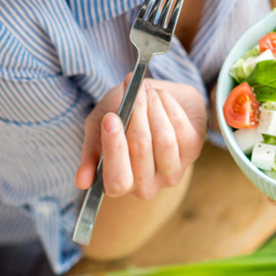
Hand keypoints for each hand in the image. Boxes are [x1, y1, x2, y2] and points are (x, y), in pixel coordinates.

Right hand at [76, 77, 207, 199]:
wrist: (152, 98)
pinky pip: (182, 129)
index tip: (111, 118)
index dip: (114, 149)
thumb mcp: (98, 127)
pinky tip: (161, 95)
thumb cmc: (121, 116)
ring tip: (146, 89)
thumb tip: (81, 182)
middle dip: (137, 116)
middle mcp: (147, 185)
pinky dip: (170, 106)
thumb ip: (91, 150)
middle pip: (141, 152)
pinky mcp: (193, 152)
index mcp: (119, 184)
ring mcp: (172, 171)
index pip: (117, 180)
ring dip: (154, 108)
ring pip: (164, 140)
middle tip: (134, 93)